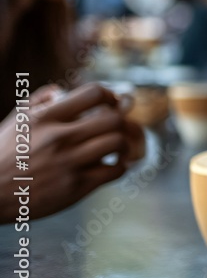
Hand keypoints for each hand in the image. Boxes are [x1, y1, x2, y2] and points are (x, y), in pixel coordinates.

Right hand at [1, 83, 140, 222]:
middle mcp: (59, 138)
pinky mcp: (76, 186)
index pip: (93, 94)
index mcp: (45, 118)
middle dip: (121, 121)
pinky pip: (115, 171)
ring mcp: (69, 163)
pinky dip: (120, 167)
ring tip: (118, 148)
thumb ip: (37, 102)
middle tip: (119, 127)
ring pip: (117, 143)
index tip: (112, 103)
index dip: (110, 96)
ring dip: (123, 144)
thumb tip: (60, 90)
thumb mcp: (14, 122)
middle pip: (113, 119)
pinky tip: (112, 166)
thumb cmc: (1, 155)